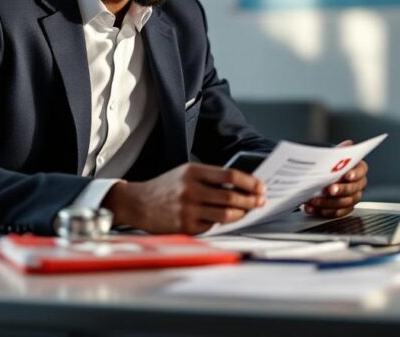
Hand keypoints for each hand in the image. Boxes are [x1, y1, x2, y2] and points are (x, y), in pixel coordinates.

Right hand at [101, 163, 265, 234]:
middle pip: (231, 196)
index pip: (230, 175)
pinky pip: (212, 226)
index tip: (261, 186)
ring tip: (247, 212)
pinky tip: (225, 219)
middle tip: (260, 201)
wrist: (138, 203)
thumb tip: (242, 186)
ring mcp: (188, 210)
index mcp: (193, 171)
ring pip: (225, 214)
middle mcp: (191, 190)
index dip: (250, 182)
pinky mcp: (186, 227)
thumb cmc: (166, 187)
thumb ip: (210, 177)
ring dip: (241, 214)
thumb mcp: (186, 173)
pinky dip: (221, 223)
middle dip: (251, 200)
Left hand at [303, 140, 367, 217]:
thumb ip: (341, 151)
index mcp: (359, 170)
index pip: (361, 171)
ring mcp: (351, 198)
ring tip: (313, 200)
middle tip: (329, 189)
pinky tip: (312, 208)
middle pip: (353, 189)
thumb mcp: (334, 156)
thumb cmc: (331, 165)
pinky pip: (336, 213)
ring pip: (344, 203)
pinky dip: (323, 212)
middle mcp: (358, 185)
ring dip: (328, 202)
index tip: (346, 175)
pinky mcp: (343, 209)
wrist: (323, 175)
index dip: (355, 173)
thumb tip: (348, 144)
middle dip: (340, 190)